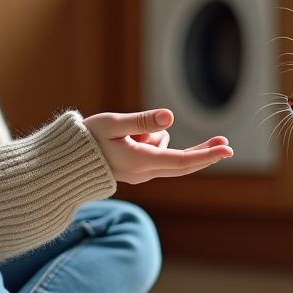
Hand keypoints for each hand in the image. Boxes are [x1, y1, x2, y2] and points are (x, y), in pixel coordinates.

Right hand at [83, 109, 233, 184]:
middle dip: (205, 153)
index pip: (181, 161)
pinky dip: (152, 143)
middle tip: (227, 143)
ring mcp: (141, 174)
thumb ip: (140, 120)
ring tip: (125, 132)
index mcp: (140, 161)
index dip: (206, 155)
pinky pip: (156, 154)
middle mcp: (144, 172)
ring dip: (157, 138)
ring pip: (165, 151)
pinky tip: (128, 137)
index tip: (225, 150)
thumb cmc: (86, 140)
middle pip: (183, 164)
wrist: (65, 164)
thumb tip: (169, 118)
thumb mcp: (111, 123)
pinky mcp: (136, 171)